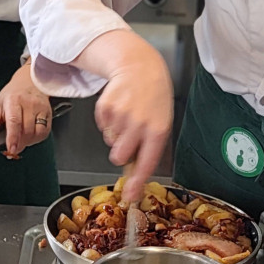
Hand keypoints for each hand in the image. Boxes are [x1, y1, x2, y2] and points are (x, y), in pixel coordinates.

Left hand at [0, 64, 51, 154]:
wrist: (29, 81)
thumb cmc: (12, 94)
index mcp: (13, 101)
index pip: (14, 121)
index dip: (13, 138)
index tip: (11, 149)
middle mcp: (28, 103)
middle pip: (26, 130)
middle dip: (19, 143)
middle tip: (13, 147)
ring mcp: (40, 107)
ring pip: (38, 133)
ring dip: (29, 142)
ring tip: (22, 140)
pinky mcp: (48, 112)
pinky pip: (45, 132)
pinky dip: (38, 139)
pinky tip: (31, 136)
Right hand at [81, 30, 173, 202]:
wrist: (140, 67)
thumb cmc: (153, 98)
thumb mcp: (161, 122)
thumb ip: (150, 149)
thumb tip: (135, 180)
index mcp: (158, 130)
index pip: (146, 162)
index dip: (137, 182)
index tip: (130, 196)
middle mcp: (139, 123)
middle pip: (118, 156)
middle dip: (120, 152)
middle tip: (129, 137)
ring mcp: (121, 115)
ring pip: (109, 141)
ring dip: (116, 133)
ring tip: (127, 117)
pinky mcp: (105, 107)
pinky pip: (102, 127)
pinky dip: (108, 121)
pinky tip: (119, 108)